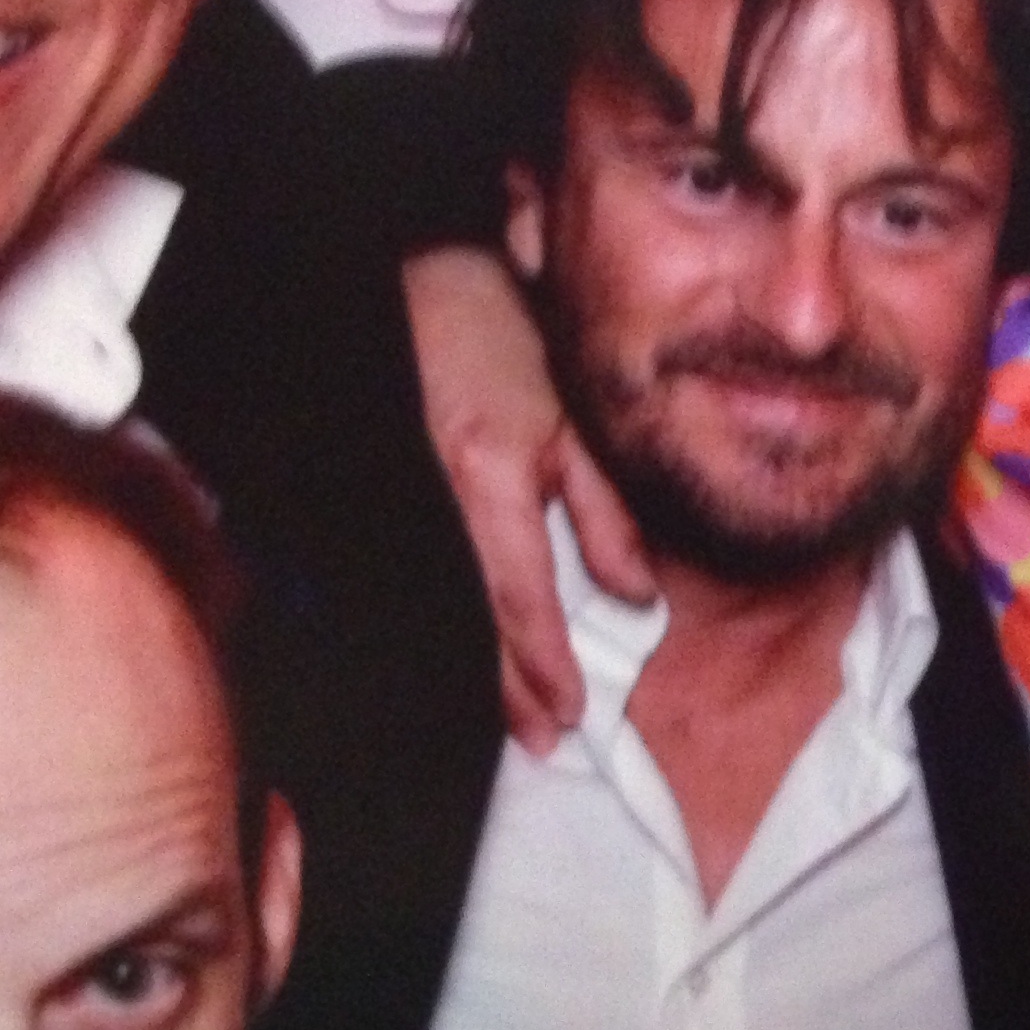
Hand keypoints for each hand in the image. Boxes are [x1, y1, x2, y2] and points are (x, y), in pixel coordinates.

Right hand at [403, 246, 655, 752]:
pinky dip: (459, 622)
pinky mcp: (393, 501)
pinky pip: (431, 577)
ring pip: (447, 607)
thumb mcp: (571, 422)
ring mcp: (408, 502)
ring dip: (482, 667)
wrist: (420, 287)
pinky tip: (476, 653)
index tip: (570, 715)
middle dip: (511, 687)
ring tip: (517, 717)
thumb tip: (636, 597)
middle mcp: (442, 499)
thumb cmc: (506, 342)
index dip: (544, 663)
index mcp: (488, 476)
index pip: (519, 596)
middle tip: (544, 742)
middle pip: (477, 619)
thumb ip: (603, 512)